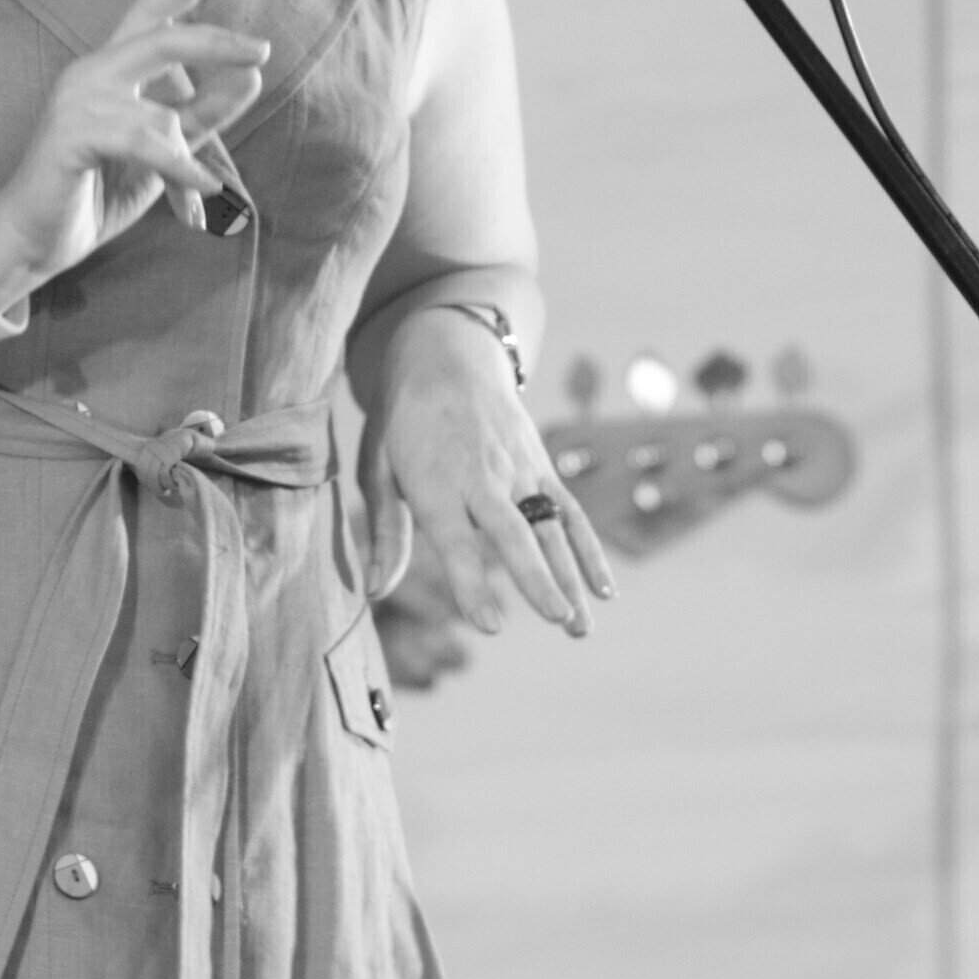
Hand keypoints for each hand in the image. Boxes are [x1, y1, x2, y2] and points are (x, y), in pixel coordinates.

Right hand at [0, 0, 269, 293]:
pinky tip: (199, 203)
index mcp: (110, 71)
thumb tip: (252, 79)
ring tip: (199, 203)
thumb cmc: (94, 193)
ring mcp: (78, 100)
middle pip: (161, 38)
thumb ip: (201, 114)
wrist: (33, 241)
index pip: (149, 15)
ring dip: (187, 166)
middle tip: (261, 51)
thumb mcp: (162, 153)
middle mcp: (91, 73)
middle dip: (214, 42)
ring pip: (161, 115)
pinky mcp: (73, 133)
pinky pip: (144, 144)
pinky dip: (179, 173)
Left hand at [358, 309, 614, 638]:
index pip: (454, 540)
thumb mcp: (375, 466)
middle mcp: (482, 477)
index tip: (490, 625)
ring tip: (580, 627)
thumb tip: (374, 590)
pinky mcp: (541, 464)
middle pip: (513, 533)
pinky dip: (588, 549)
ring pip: (549, 527)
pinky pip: (569, 510)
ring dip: (570, 577)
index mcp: (434, 482)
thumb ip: (383, 531)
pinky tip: (604, 590)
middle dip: (536, 579)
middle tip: (558, 619)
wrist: (446, 351)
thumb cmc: (402, 418)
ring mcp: (518, 469)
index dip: (472, 583)